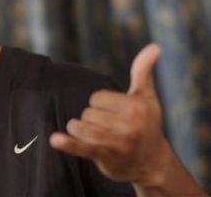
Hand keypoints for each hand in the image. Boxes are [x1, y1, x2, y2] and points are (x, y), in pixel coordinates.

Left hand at [50, 43, 169, 184]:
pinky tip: (55, 139)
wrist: (153, 164)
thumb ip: (144, 70)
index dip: (100, 105)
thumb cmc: (147, 124)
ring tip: (94, 138)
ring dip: (80, 132)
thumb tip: (155, 46)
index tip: (114, 115)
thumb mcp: (146, 96)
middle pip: (87, 113)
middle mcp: (129, 124)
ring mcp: (117, 142)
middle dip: (92, 120)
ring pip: (80, 127)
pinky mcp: (106, 157)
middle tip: (110, 130)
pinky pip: (83, 147)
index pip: (96, 98)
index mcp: (135, 106)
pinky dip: (68, 143)